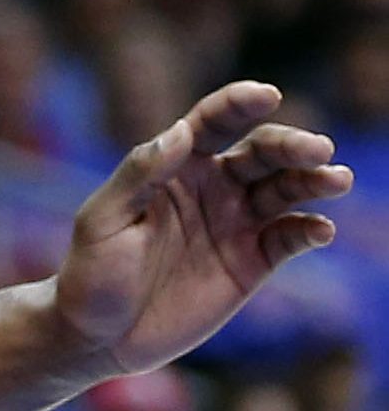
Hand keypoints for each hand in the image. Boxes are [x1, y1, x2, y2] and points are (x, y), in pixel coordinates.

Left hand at [53, 81, 352, 376]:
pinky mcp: (250, 263)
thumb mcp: (104, 218)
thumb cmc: (90, 270)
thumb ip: (141, 174)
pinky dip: (308, 231)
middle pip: (258, 154)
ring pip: (282, 191)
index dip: (238, 104)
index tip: (266, 93)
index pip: (210, 123)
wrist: (99, 333)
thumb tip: (178, 130)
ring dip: (311, 181)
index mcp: (171, 165)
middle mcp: (209, 187)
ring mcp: (233, 224)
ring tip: (335, 178)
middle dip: (289, 145)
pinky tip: (319, 228)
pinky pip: (286, 239)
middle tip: (318, 149)